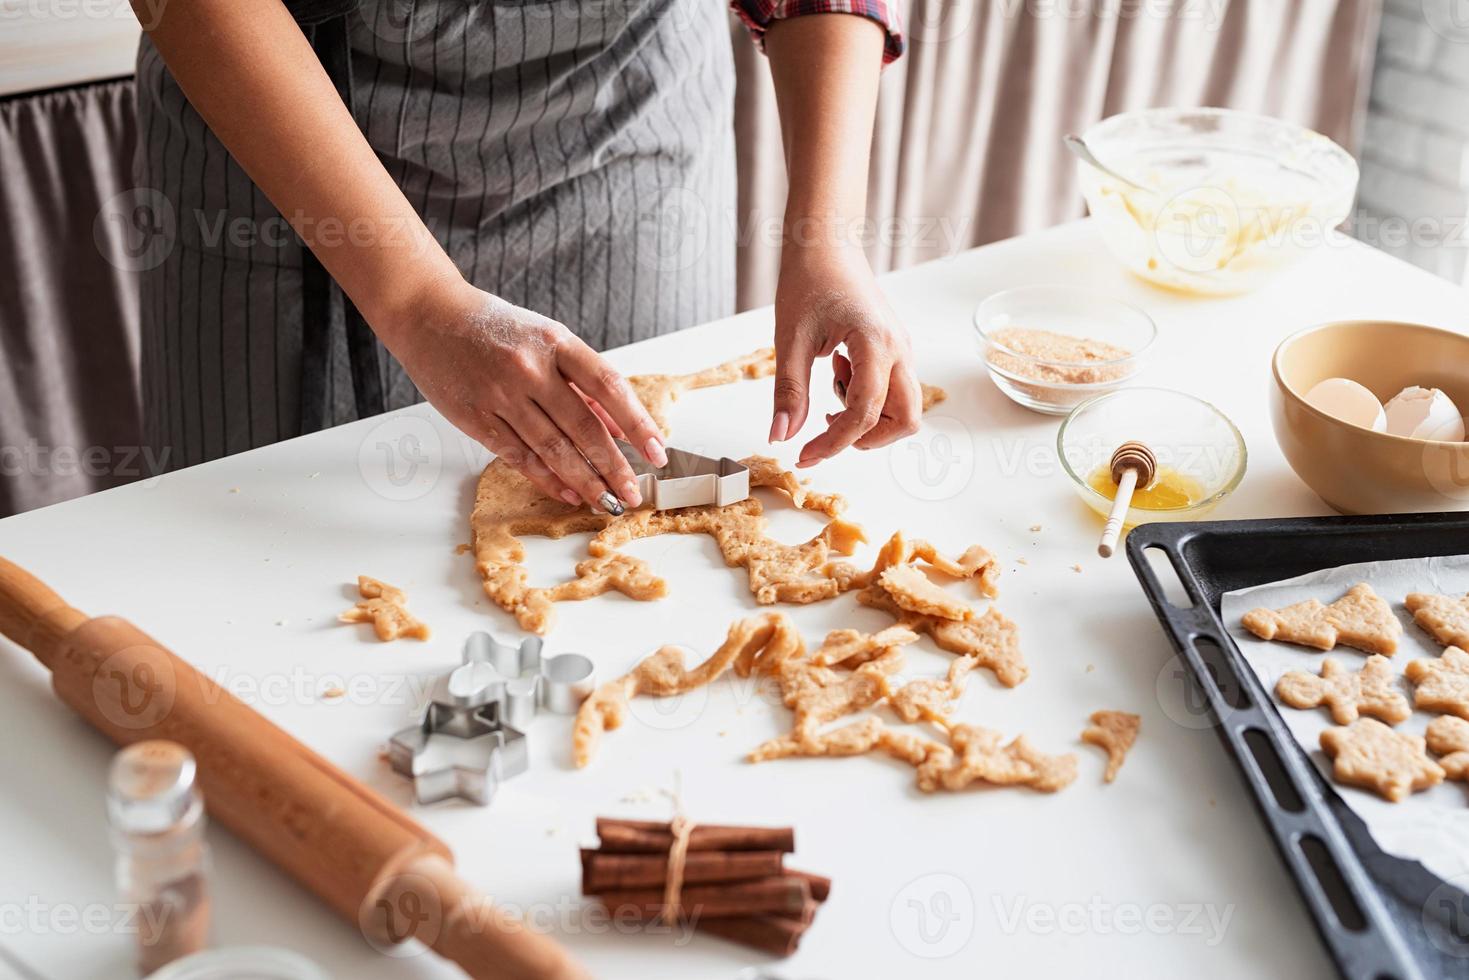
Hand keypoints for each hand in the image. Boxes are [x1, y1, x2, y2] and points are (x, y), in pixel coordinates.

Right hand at [381, 278, 667, 510]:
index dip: (638, 423)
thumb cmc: (494, 326)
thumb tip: (619, 427)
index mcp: (555, 342)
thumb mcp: (546, 338)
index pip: (608, 387)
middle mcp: (529, 368)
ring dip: (584, 481)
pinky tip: (568, 493)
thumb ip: (582, 382)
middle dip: (613, 466)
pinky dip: (546, 478)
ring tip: (607, 502)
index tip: (658, 451)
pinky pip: (518, 456)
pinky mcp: (475, 417)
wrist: (429, 315)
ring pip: (552, 449)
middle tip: (632, 493)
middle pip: (583, 427)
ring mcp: (500, 395)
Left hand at [769, 247, 920, 466]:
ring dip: (869, 418)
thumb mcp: (790, 338)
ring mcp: (902, 350)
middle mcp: (899, 349)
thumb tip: (781, 435)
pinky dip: (868, 398)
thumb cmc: (810, 279)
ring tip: (831, 388)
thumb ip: (789, 391)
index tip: (804, 454)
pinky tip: (838, 372)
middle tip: (826, 432)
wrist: (826, 243)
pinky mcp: (895, 349)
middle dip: (867, 438)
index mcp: (876, 344)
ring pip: (905, 408)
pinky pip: (894, 390)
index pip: (865, 414)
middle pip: (906, 419)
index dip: (834, 442)